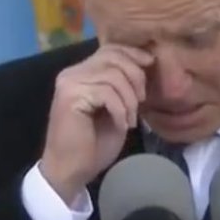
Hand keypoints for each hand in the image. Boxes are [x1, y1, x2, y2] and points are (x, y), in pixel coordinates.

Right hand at [39, 44, 152, 203]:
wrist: (71, 170)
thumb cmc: (94, 144)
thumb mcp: (116, 108)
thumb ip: (122, 84)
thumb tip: (145, 62)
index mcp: (81, 72)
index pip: (110, 49)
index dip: (133, 53)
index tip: (150, 64)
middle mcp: (72, 73)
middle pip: (113, 57)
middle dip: (136, 77)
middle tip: (140, 102)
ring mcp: (69, 83)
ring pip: (113, 75)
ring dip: (129, 100)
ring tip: (129, 119)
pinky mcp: (70, 97)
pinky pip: (107, 93)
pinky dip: (120, 110)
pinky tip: (121, 125)